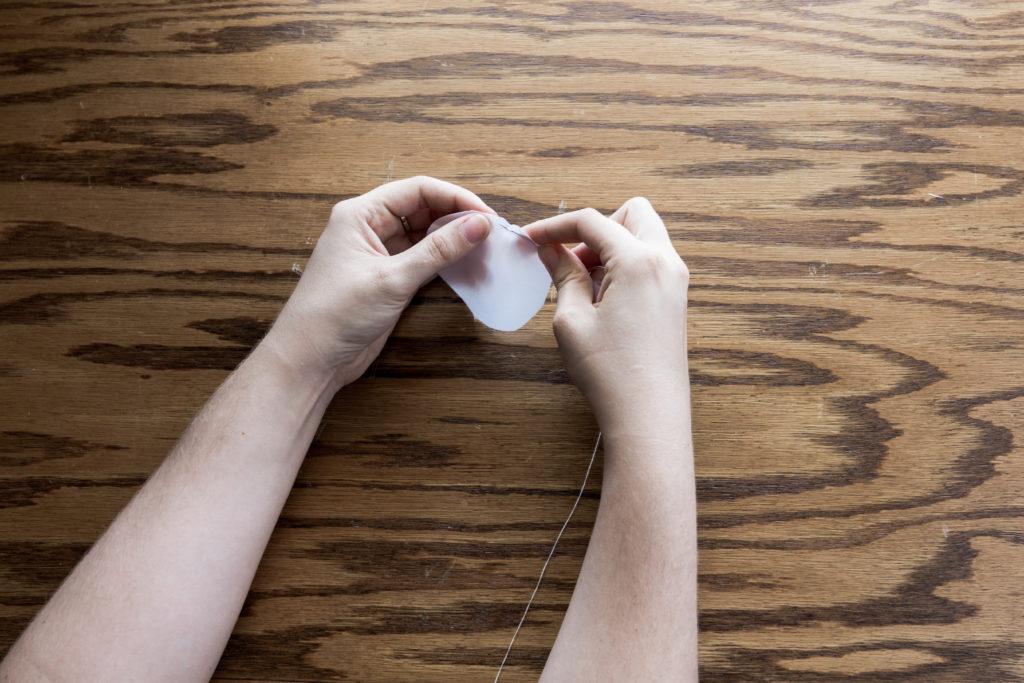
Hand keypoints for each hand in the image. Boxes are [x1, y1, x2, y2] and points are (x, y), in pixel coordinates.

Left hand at [264, 176, 493, 389]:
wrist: (310, 361)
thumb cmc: (335, 315)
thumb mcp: (392, 279)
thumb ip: (438, 250)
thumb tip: (479, 225)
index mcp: (360, 215)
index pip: (417, 190)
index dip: (455, 198)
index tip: (487, 217)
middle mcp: (369, 228)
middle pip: (424, 210)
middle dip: (458, 220)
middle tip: (491, 237)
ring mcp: (379, 255)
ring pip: (426, 237)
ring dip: (455, 244)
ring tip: (485, 255)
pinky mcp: (388, 279)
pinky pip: (423, 261)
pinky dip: (445, 264)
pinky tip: (468, 270)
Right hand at [525, 198, 688, 435]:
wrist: (648, 415)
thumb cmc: (609, 372)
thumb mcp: (572, 319)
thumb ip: (562, 274)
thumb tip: (550, 249)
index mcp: (639, 261)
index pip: (592, 221)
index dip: (554, 226)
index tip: (530, 239)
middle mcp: (666, 262)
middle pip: (631, 213)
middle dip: (596, 229)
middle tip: (570, 263)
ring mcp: (676, 281)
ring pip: (642, 236)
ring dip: (610, 248)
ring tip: (583, 289)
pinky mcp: (675, 299)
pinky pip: (649, 262)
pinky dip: (624, 267)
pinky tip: (603, 301)